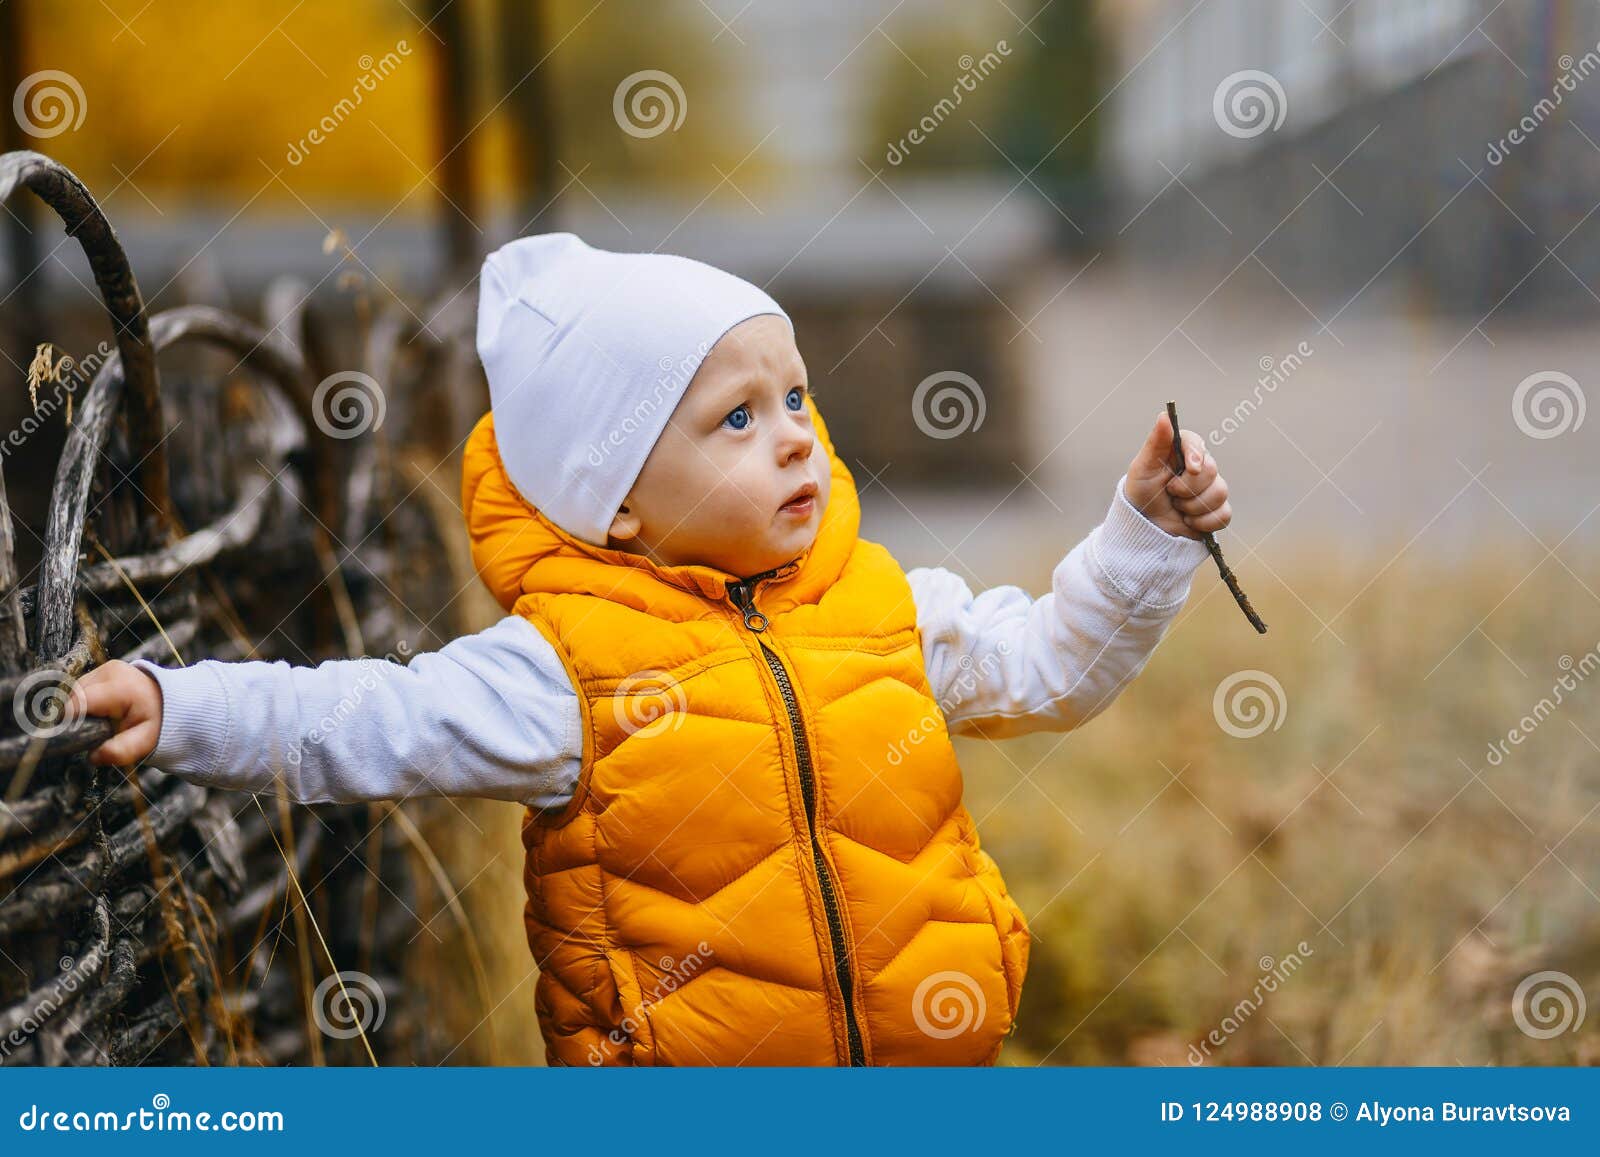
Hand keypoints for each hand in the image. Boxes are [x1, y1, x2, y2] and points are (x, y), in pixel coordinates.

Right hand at [71, 660, 164, 766]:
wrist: (171, 703)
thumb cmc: (158, 722)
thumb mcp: (144, 741)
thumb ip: (120, 751)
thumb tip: (94, 756)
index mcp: (120, 688)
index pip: (78, 703)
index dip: (70, 722)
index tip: (75, 737)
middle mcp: (110, 672)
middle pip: (74, 697)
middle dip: (77, 717)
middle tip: (92, 731)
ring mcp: (106, 668)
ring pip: (75, 692)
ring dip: (81, 709)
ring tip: (99, 721)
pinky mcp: (103, 669)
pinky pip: (82, 688)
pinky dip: (86, 702)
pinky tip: (100, 711)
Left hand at [1123, 409, 1231, 540]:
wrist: (1145, 527)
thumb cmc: (1141, 493)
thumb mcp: (1143, 468)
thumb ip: (1156, 442)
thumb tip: (1165, 415)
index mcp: (1181, 452)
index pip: (1196, 444)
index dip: (1196, 455)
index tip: (1191, 469)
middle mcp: (1200, 467)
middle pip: (1211, 470)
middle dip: (1187, 487)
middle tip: (1169, 493)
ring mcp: (1210, 488)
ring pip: (1220, 492)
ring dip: (1192, 506)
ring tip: (1176, 507)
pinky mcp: (1217, 510)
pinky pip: (1223, 514)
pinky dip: (1202, 522)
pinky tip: (1187, 521)